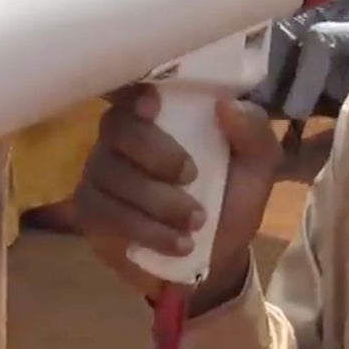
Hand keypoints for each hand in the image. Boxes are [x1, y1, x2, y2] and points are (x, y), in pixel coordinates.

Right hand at [76, 86, 281, 312]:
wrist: (216, 259)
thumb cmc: (231, 199)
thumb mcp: (257, 166)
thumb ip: (253, 132)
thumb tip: (226, 105)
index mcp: (161, 116)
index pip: (133, 89)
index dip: (134, 93)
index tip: (153, 107)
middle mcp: (122, 138)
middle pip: (117, 127)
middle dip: (155, 153)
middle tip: (191, 176)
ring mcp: (100, 174)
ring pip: (111, 175)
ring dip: (158, 202)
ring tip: (197, 223)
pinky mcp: (91, 213)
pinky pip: (105, 213)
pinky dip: (146, 230)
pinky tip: (178, 244)